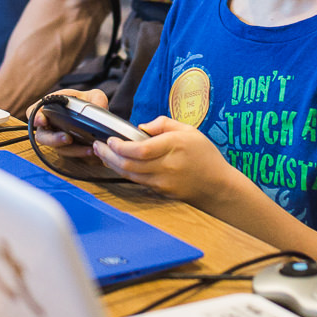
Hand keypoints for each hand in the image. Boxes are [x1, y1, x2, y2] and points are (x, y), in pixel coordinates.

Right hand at [31, 87, 111, 156]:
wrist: (97, 119)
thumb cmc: (88, 104)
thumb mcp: (94, 96)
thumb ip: (96, 99)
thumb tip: (99, 108)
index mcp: (50, 108)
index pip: (33, 112)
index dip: (35, 117)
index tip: (42, 120)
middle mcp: (50, 125)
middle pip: (42, 136)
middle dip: (53, 139)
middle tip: (67, 138)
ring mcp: (58, 138)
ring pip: (57, 148)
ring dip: (71, 149)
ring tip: (87, 148)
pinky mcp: (68, 149)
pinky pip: (70, 154)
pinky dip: (80, 153)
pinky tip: (91, 151)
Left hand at [92, 117, 234, 205]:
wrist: (218, 186)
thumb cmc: (205, 155)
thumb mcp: (189, 130)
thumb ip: (164, 124)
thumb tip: (142, 127)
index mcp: (175, 146)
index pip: (140, 149)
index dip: (120, 146)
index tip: (109, 139)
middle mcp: (168, 166)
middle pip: (130, 164)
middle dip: (109, 155)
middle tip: (97, 146)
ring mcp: (164, 182)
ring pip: (130, 174)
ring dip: (113, 164)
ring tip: (102, 154)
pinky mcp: (161, 192)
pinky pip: (138, 181)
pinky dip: (125, 172)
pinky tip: (118, 164)